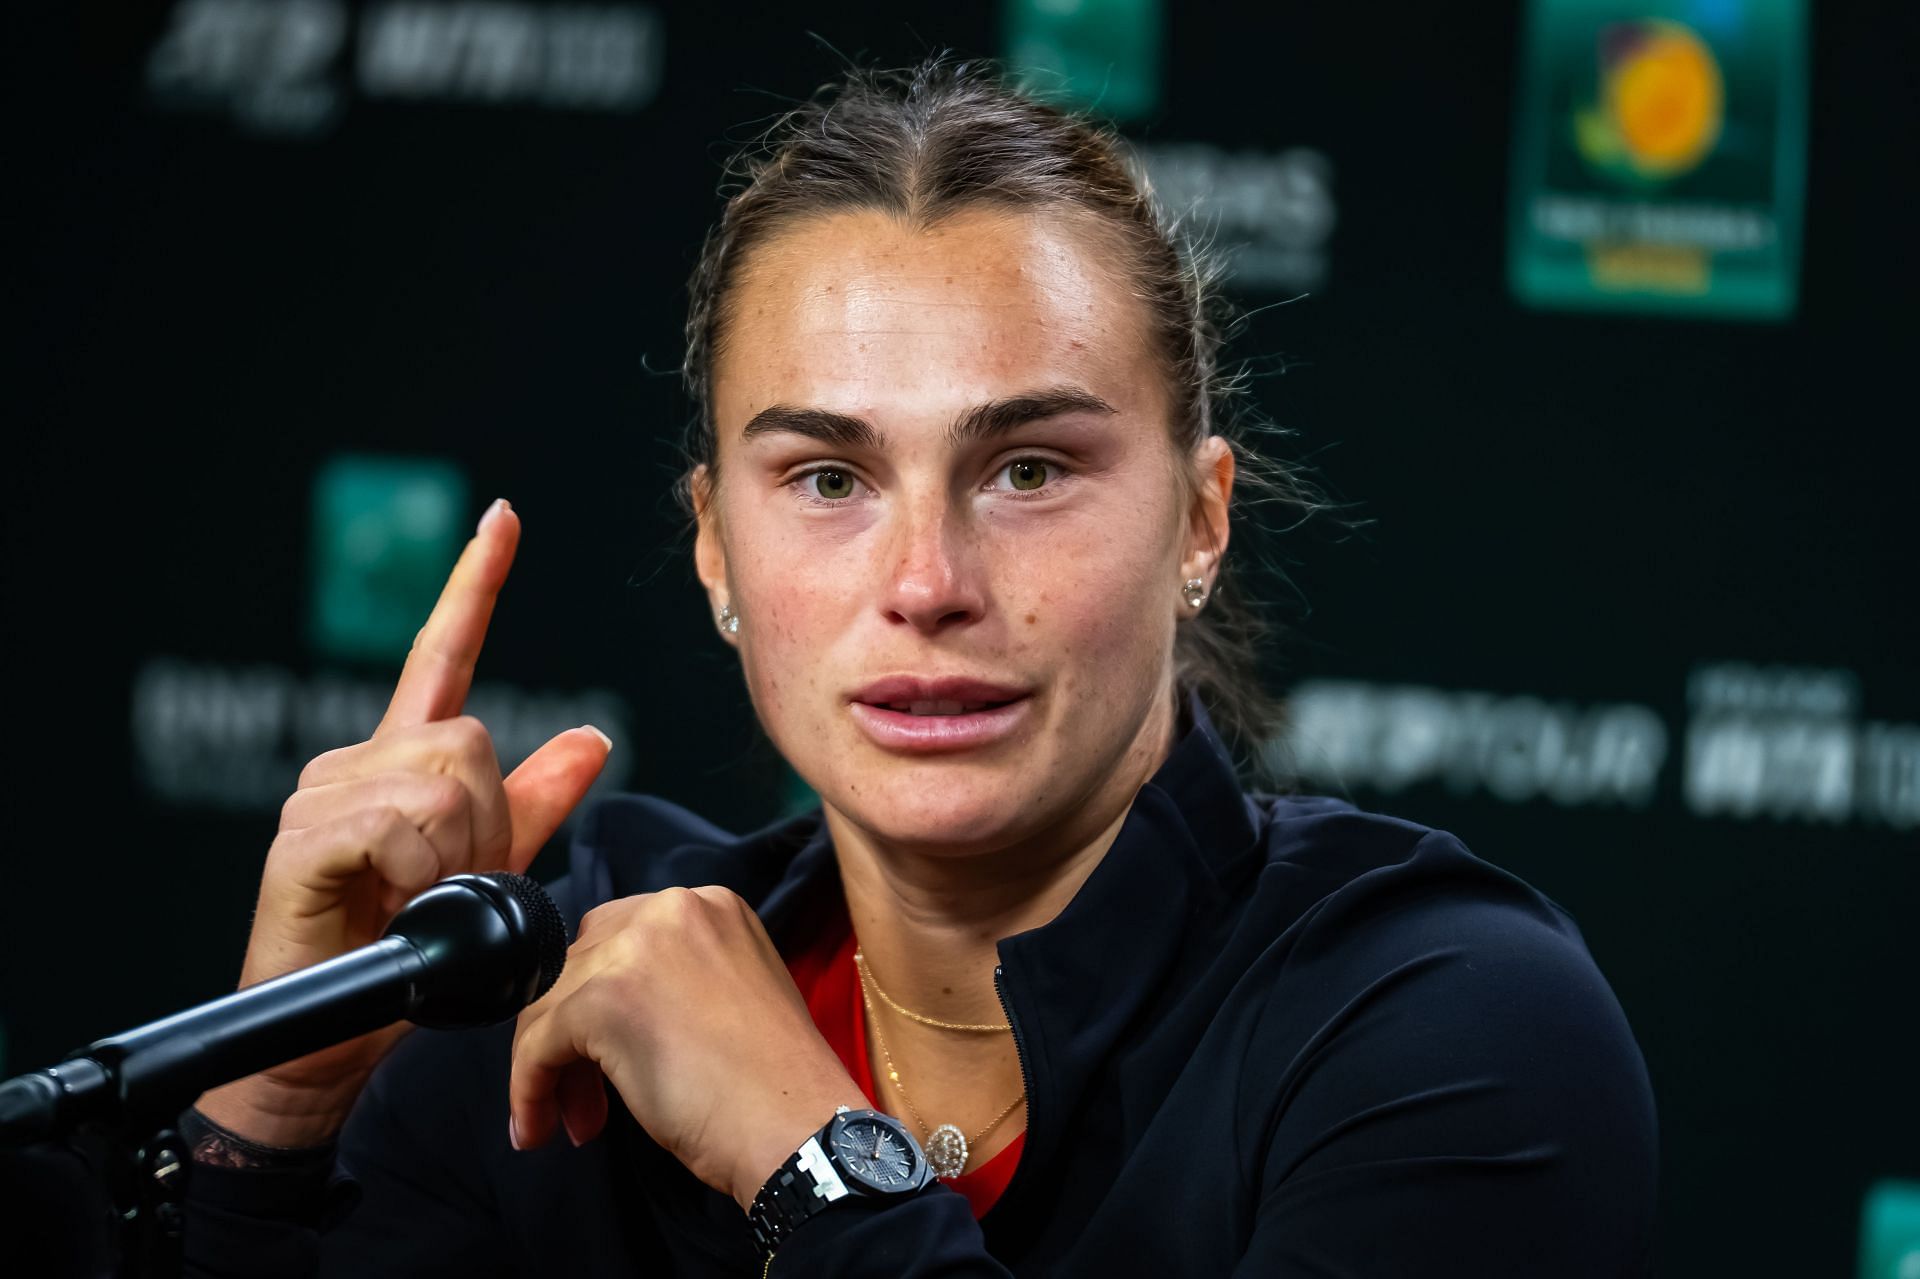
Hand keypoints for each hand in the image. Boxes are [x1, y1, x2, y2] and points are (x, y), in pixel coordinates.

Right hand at [196, 500, 612, 1146]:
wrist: (334, 1037)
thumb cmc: (405, 958)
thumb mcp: (492, 872)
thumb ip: (535, 803)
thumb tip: (592, 737)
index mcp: (403, 762)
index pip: (444, 654)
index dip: (475, 585)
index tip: (504, 518)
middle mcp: (356, 762)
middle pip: (469, 739)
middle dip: (490, 821)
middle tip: (458, 884)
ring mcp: (323, 795)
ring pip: (442, 781)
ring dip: (457, 854)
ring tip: (422, 900)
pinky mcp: (302, 839)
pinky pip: (397, 822)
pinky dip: (420, 868)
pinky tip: (397, 900)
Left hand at [507, 886, 865, 1209]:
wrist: (798, 1126)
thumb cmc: (776, 1083)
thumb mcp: (731, 997)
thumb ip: (676, 980)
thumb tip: (606, 1015)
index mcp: (711, 905)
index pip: (622, 939)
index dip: (604, 1002)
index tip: (609, 1061)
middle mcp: (672, 908)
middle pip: (581, 964)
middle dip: (574, 1032)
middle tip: (589, 1100)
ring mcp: (635, 948)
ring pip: (551, 1001)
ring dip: (551, 1066)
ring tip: (572, 1123)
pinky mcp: (603, 999)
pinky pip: (536, 1042)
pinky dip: (529, 1089)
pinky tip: (539, 1127)